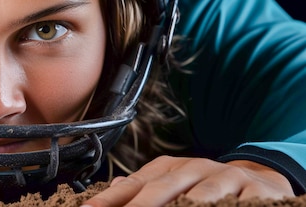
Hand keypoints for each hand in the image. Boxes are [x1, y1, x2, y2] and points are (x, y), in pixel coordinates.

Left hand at [82, 155, 293, 206]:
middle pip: (163, 189)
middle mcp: (196, 169)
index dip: (110, 199)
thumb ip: (143, 188)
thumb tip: (111, 190)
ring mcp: (226, 180)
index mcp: (171, 168)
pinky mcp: (257, 194)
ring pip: (201, 198)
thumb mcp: (174, 182)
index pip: (135, 184)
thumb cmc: (207, 187)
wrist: (262, 180)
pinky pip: (235, 206)